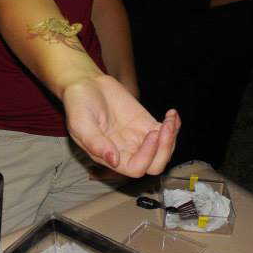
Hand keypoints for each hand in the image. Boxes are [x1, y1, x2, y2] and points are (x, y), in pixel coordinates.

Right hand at [63, 74, 178, 176]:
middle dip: (164, 150)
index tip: (150, 135)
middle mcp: (126, 151)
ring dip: (171, 138)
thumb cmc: (78, 104)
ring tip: (170, 118)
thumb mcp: (80, 123)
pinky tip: (172, 114)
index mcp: (110, 157)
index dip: (147, 157)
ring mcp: (138, 138)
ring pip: (163, 151)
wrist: (85, 84)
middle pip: (154, 165)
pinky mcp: (146, 124)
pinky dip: (174, 126)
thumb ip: (95, 143)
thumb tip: (113, 161)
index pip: (135, 169)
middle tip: (164, 128)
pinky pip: (166, 133)